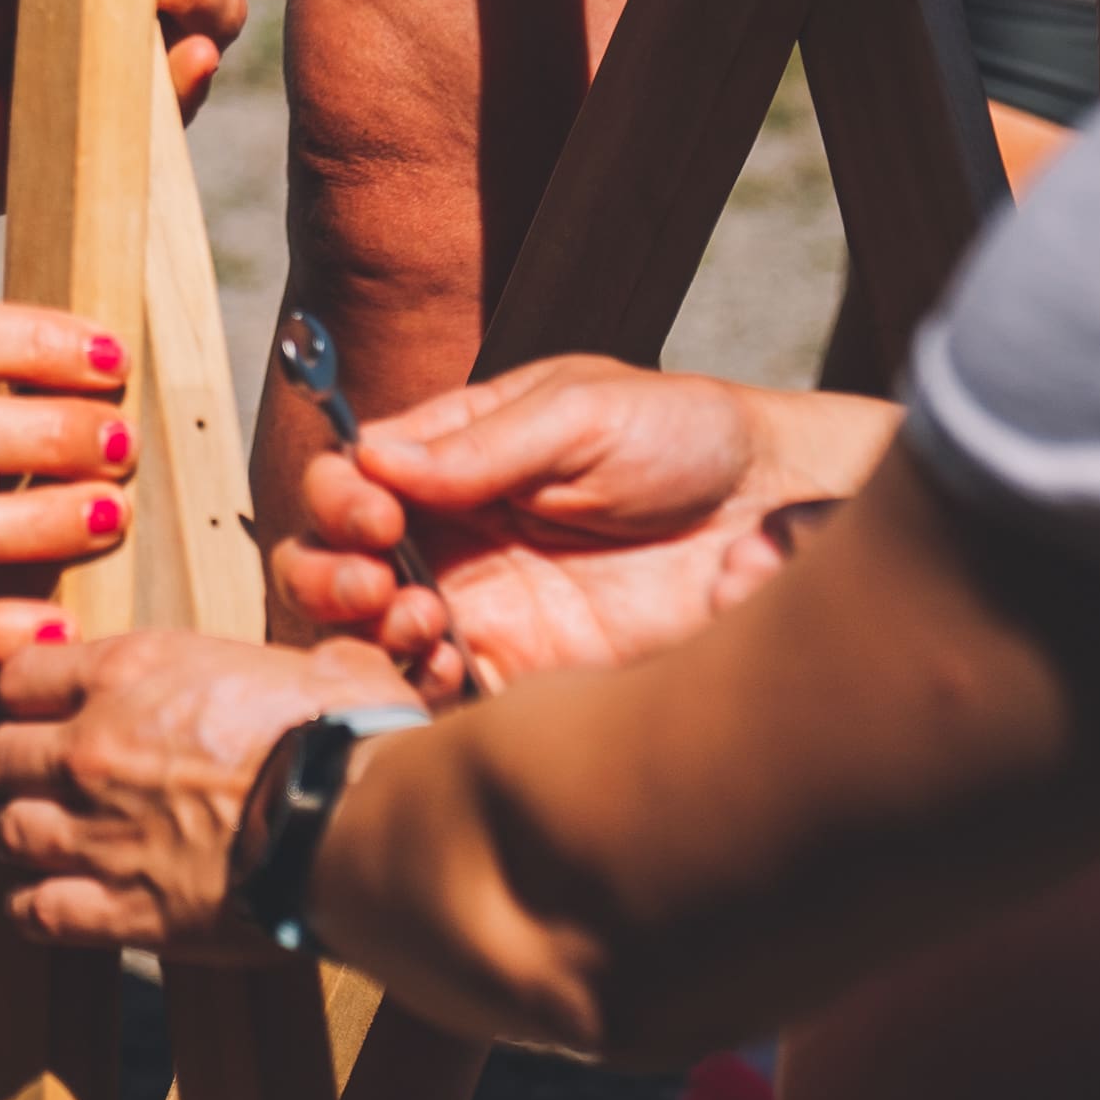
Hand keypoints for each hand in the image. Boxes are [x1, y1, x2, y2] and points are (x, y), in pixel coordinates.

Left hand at [0, 628, 423, 953]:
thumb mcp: (323, 664)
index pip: (21, 675)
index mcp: (132, 672)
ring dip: (13, 834)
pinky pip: (36, 912)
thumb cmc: (351, 735)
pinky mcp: (121, 908)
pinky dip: (32, 908)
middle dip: (4, 767)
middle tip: (21, 778)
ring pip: (3, 832)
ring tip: (30, 840)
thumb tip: (330, 668)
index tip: (36, 709)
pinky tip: (45, 904)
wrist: (356, 823)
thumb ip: (296, 663)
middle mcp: (93, 747)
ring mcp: (97, 832)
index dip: (24, 694)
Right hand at [273, 356, 863, 688]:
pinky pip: (435, 686)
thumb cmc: (682, 436)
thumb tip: (374, 460)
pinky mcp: (516, 667)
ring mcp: (478, 601)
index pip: (354, 475)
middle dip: (327, 571)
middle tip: (375, 578)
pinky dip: (416, 682)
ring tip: (418, 619)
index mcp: (454, 456)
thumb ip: (482, 444)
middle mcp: (450, 530)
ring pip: (368, 629)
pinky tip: (448, 664)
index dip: (341, 496)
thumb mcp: (583, 413)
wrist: (771, 515)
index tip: (378, 512)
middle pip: (334, 558)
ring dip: (365, 628)